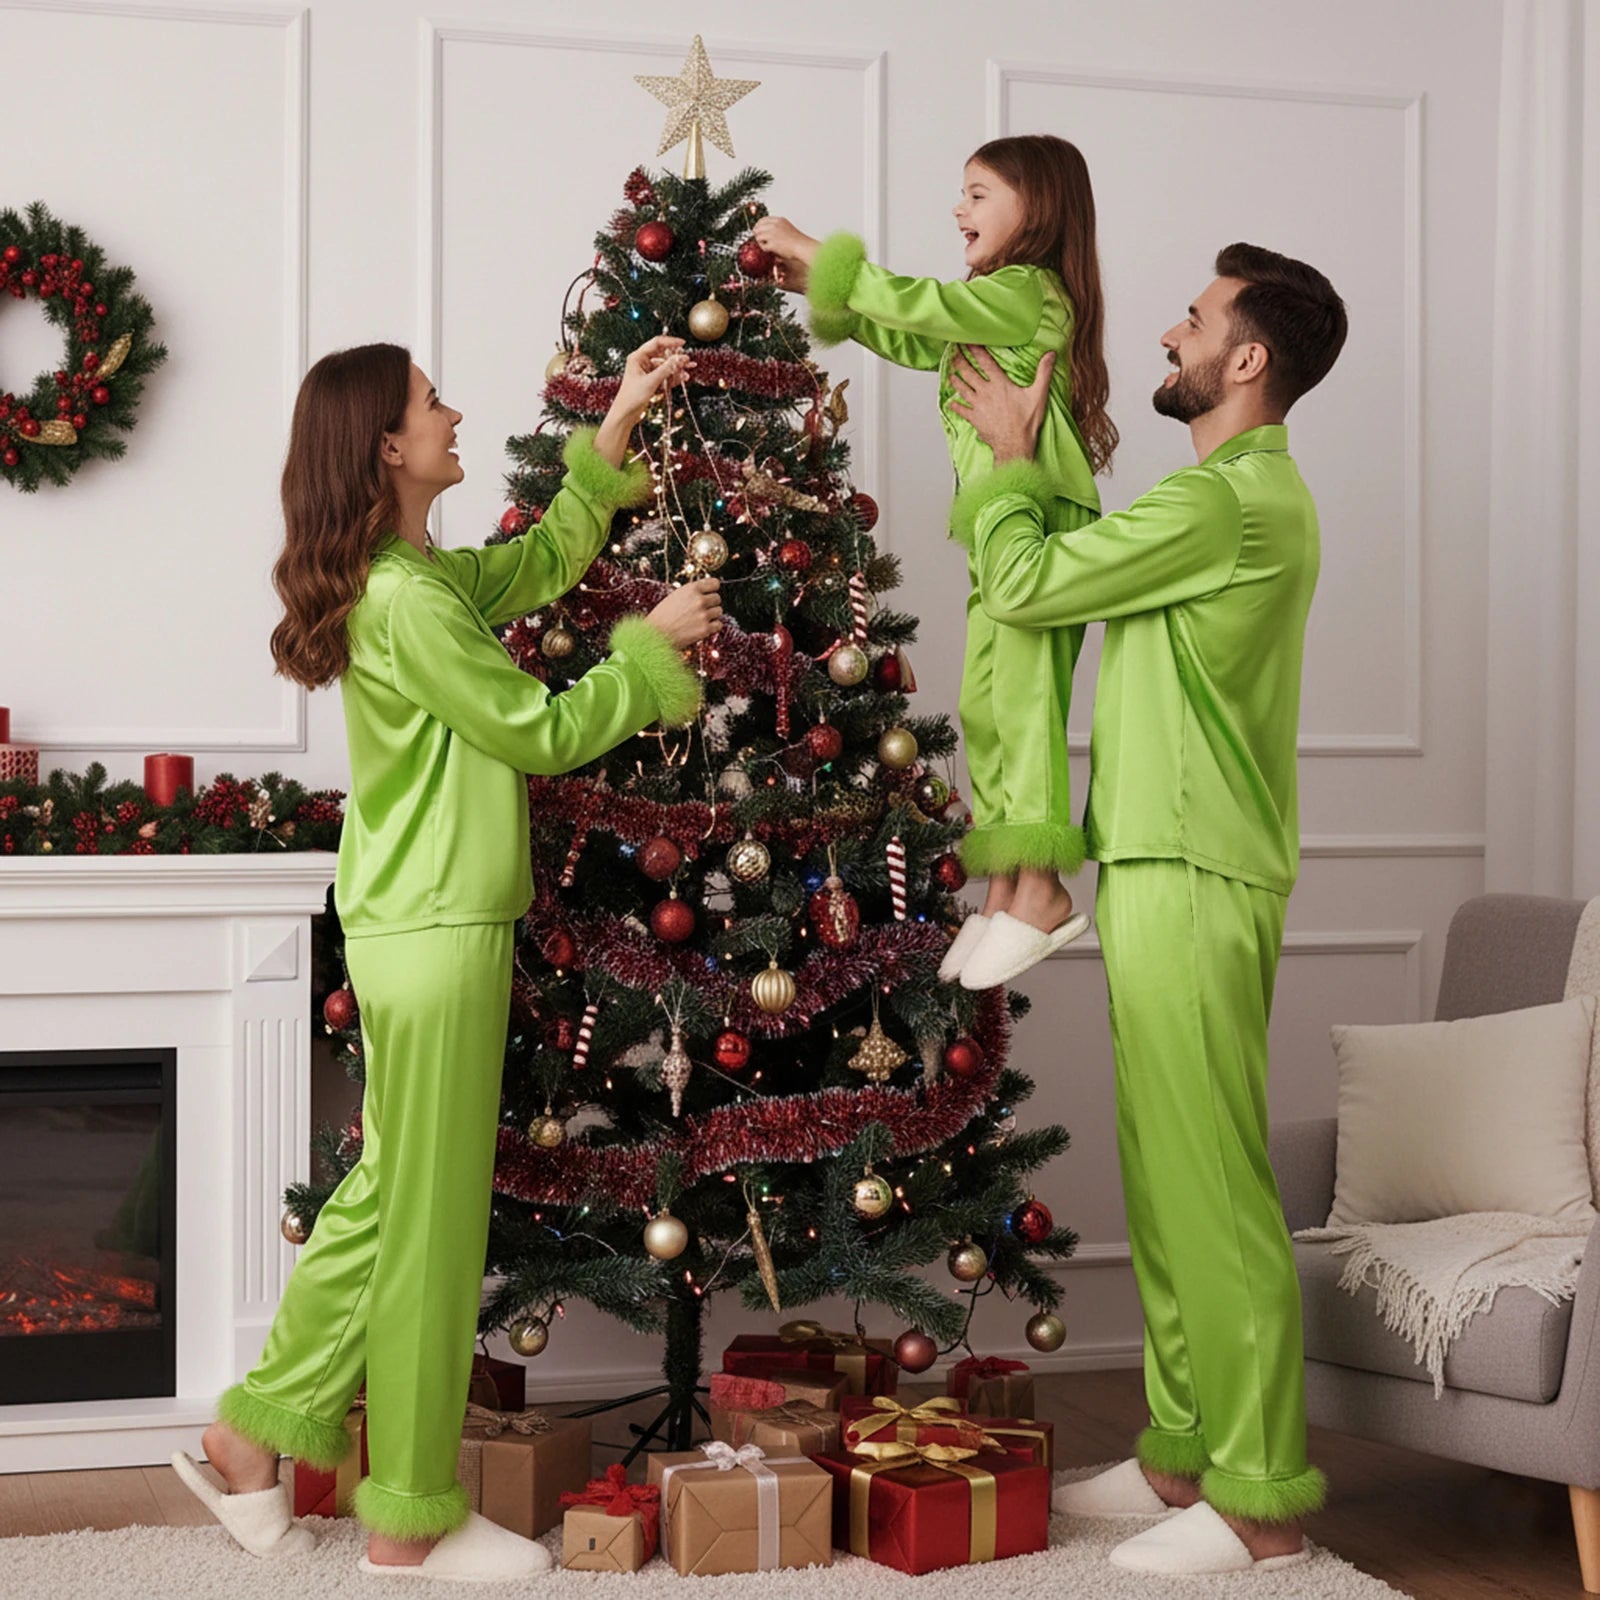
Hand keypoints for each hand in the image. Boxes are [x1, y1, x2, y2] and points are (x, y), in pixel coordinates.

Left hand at [594, 336, 693, 463]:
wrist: (626, 414)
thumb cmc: (632, 397)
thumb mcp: (651, 381)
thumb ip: (667, 368)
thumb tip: (680, 358)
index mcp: (638, 357)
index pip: (656, 343)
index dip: (670, 342)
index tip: (682, 344)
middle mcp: (642, 362)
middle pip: (662, 355)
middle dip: (676, 358)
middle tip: (688, 361)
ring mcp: (647, 372)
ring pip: (665, 366)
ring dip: (676, 368)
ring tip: (688, 370)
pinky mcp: (651, 381)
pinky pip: (664, 376)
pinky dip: (673, 377)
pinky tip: (683, 378)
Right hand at [646, 576, 722, 648]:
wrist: (655, 634)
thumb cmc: (662, 616)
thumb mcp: (675, 596)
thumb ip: (692, 593)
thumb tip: (708, 592)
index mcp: (691, 589)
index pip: (715, 583)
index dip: (712, 589)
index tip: (709, 594)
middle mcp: (699, 600)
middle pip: (717, 598)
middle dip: (711, 604)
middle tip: (700, 610)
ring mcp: (703, 615)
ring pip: (719, 611)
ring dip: (711, 615)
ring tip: (698, 619)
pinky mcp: (705, 629)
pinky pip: (718, 625)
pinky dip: (712, 627)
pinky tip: (702, 627)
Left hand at [752, 216, 817, 291]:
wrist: (802, 246)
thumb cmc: (797, 240)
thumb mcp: (787, 227)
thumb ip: (778, 226)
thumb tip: (767, 230)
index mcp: (779, 220)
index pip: (762, 220)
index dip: (758, 226)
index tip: (757, 230)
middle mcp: (774, 225)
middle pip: (758, 228)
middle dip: (757, 234)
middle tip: (759, 240)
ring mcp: (772, 234)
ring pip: (758, 237)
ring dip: (761, 242)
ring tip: (767, 246)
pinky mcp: (772, 243)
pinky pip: (762, 246)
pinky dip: (765, 249)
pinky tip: (770, 250)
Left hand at [949, 345, 1051, 462]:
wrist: (1014, 445)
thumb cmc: (1026, 422)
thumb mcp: (1038, 395)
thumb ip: (1043, 373)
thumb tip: (1050, 355)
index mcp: (1000, 384)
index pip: (985, 362)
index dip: (976, 350)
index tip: (969, 341)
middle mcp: (986, 392)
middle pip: (969, 372)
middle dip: (960, 361)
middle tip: (954, 353)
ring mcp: (978, 405)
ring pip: (962, 389)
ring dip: (955, 379)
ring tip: (951, 372)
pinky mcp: (974, 419)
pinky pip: (961, 410)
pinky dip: (955, 406)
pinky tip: (950, 403)